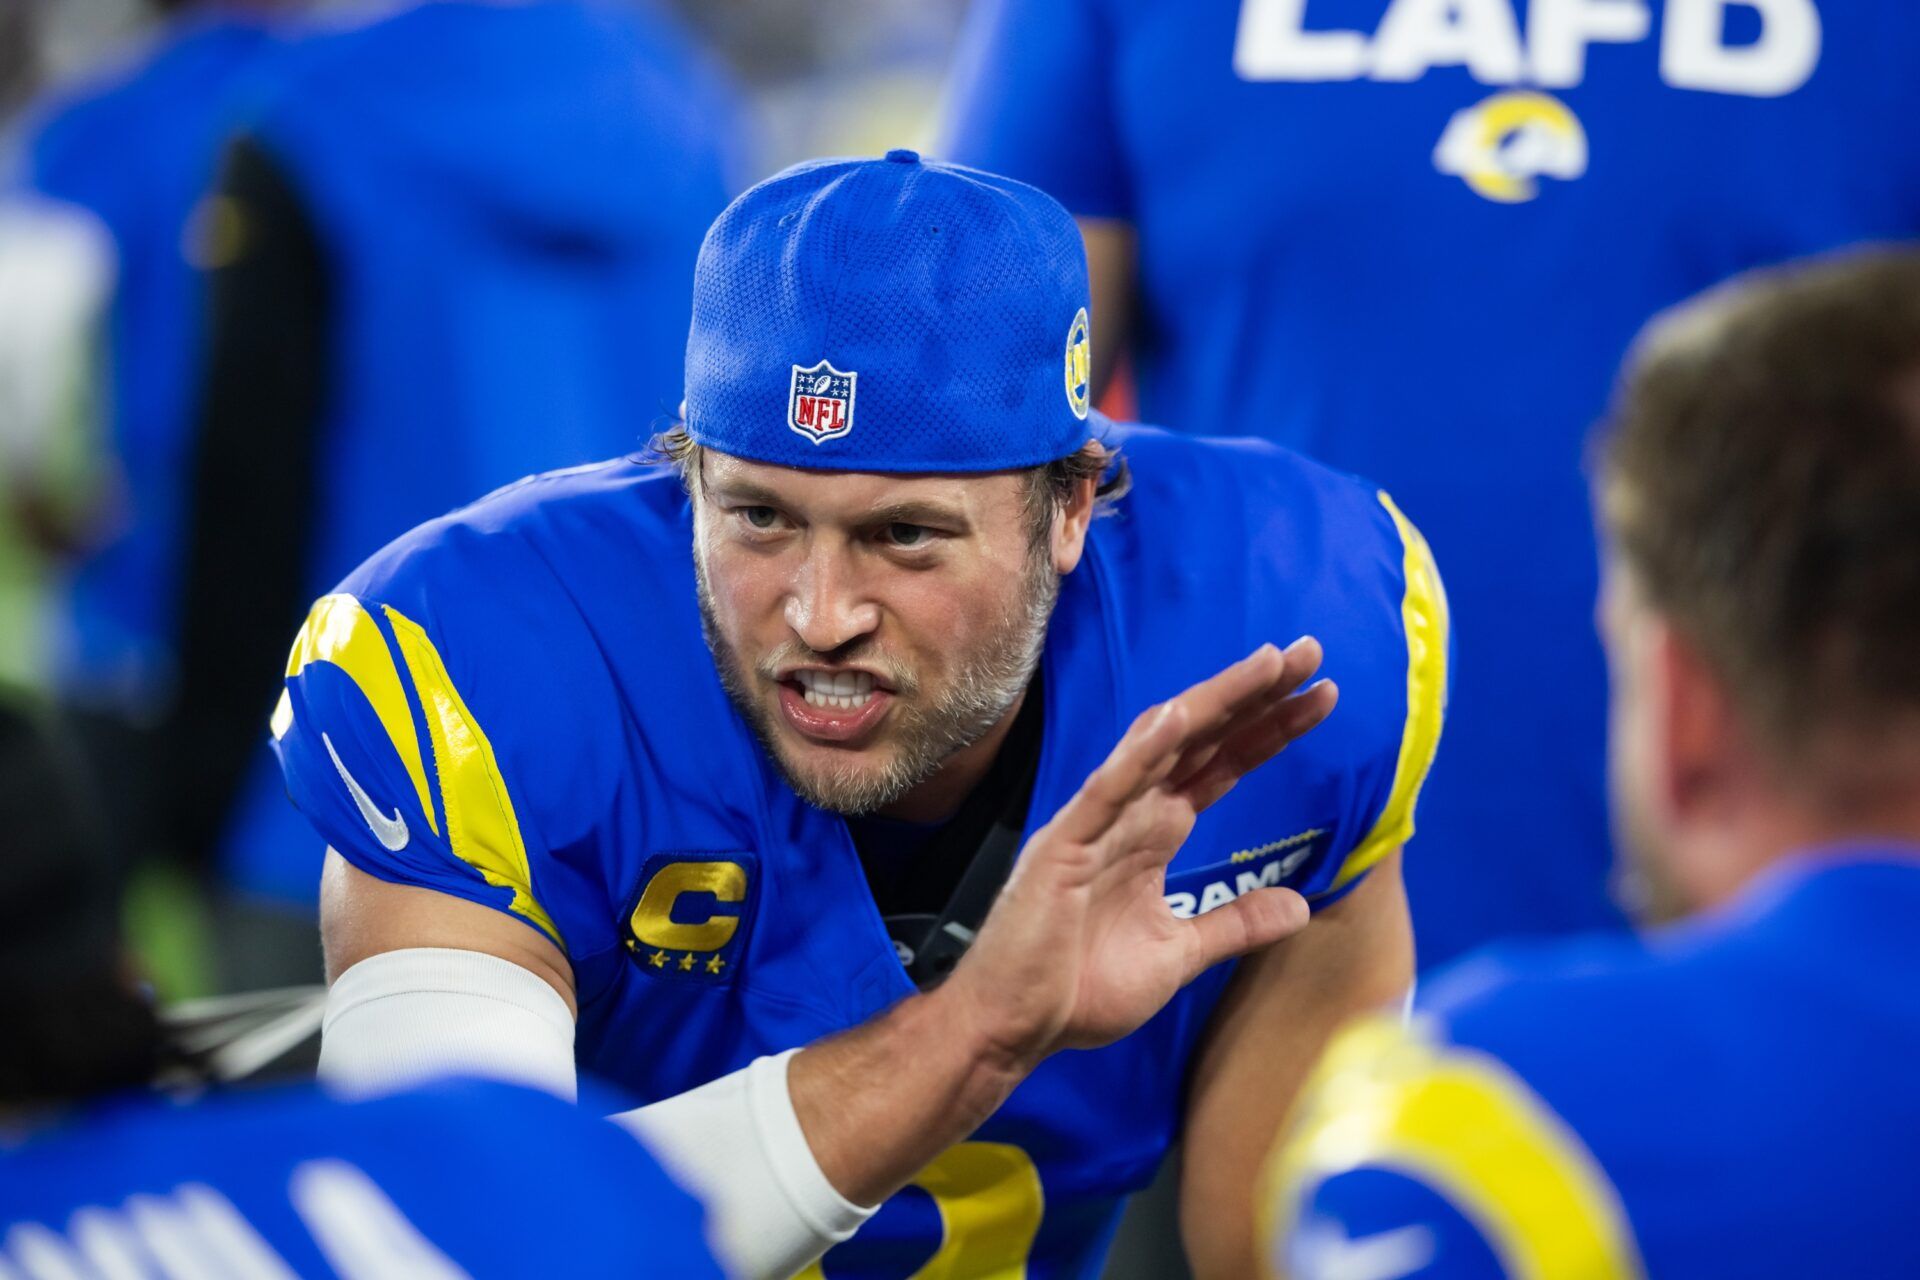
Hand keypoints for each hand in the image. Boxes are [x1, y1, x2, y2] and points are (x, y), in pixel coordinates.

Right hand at [937, 638, 1337, 1069]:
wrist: (1015, 1027)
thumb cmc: (1080, 988)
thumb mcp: (1179, 955)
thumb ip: (1234, 924)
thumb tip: (1300, 905)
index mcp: (1153, 832)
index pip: (1221, 764)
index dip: (1270, 728)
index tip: (1323, 694)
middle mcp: (1129, 813)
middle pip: (1201, 738)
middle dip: (1256, 695)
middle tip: (1311, 652)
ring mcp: (1096, 823)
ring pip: (1160, 745)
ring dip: (1214, 702)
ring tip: (1267, 665)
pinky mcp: (1064, 846)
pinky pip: (1107, 790)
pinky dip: (1139, 753)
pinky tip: (1177, 718)